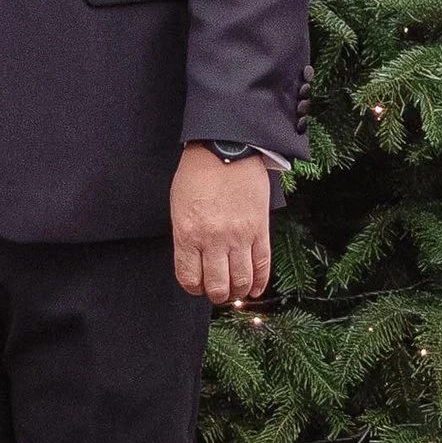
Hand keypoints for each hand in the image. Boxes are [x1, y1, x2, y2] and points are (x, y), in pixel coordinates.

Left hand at [171, 145, 271, 305]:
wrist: (226, 147)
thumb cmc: (198, 173)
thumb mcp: (179, 206)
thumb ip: (185, 236)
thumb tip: (194, 260)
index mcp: (188, 234)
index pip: (189, 278)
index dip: (193, 288)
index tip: (197, 286)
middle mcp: (213, 239)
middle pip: (216, 285)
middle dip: (216, 294)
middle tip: (218, 291)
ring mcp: (239, 236)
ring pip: (241, 280)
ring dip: (238, 291)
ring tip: (235, 289)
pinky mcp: (260, 229)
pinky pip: (262, 264)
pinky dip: (259, 282)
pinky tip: (255, 289)